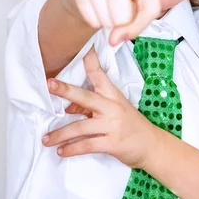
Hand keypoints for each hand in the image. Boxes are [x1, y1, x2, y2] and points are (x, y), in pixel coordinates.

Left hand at [42, 46, 159, 168]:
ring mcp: (112, 125)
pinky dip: (71, 149)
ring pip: (80, 127)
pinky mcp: (112, 143)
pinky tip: (61, 151)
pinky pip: (86, 145)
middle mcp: (112, 107)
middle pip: (85, 96)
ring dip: (60, 134)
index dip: (90, 60)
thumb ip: (90, 107)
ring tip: (46, 139)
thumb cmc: (131, 125)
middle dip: (66, 90)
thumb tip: (67, 108)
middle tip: (49, 84)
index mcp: (113, 95)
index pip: (99, 74)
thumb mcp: (114, 111)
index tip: (82, 47)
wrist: (152, 145)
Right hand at [60, 0, 160, 44]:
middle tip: (126, 4)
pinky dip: (98, 21)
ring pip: (104, 21)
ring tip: (115, 3)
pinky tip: (103, 6)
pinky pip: (91, 20)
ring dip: (111, 21)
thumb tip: (113, 40)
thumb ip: (137, 26)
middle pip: (119, 18)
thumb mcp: (148, 5)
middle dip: (124, 20)